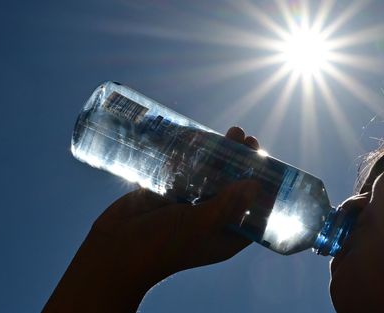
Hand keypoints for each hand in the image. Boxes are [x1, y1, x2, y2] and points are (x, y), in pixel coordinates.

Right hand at [44, 126, 261, 312]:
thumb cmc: (161, 245)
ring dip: (223, 154)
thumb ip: (227, 205)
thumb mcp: (200, 225)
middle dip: (244, 163)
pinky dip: (196, 155)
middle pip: (235, 186)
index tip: (270, 164)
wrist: (113, 251)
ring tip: (233, 132)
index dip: (265, 188)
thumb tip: (256, 186)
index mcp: (226, 235)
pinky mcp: (170, 193)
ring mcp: (190, 205)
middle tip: (249, 140)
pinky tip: (202, 136)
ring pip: (213, 175)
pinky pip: (189, 170)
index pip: (255, 211)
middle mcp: (211, 219)